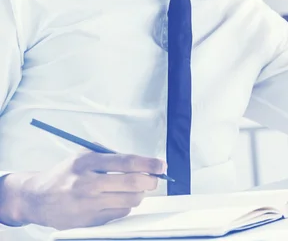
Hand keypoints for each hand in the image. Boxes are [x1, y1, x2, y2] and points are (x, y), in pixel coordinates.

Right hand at [0, 151, 165, 229]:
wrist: (36, 198)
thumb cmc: (66, 174)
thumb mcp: (83, 156)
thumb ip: (111, 156)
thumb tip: (145, 162)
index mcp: (87, 162)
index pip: (126, 162)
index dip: (149, 163)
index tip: (162, 164)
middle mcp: (87, 183)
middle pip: (133, 183)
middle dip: (151, 180)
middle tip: (155, 178)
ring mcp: (88, 204)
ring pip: (130, 201)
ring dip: (139, 194)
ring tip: (134, 189)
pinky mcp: (88, 221)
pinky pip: (120, 213)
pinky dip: (125, 206)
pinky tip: (116, 200)